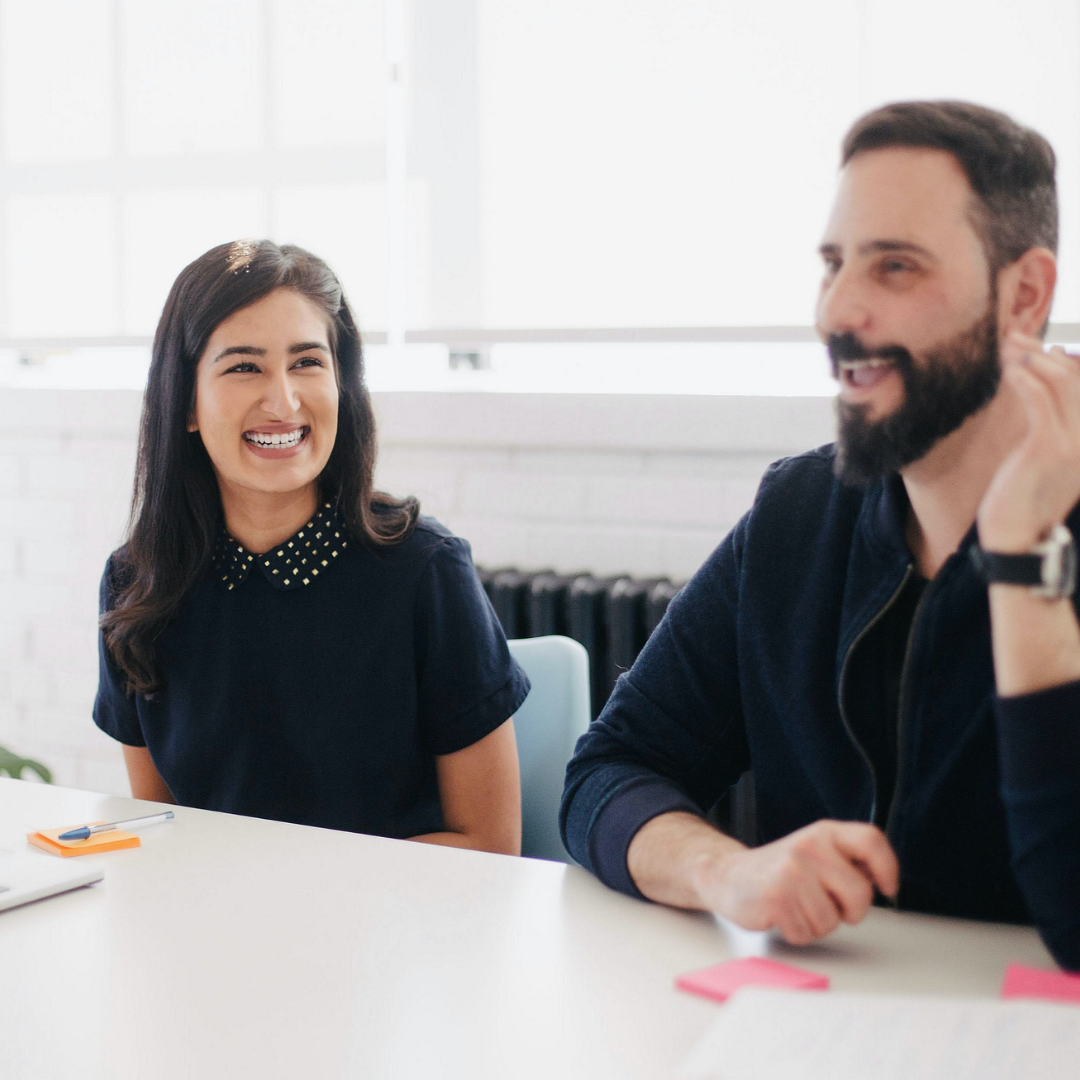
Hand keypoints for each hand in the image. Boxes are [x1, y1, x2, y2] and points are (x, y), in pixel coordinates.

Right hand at [691, 820, 898, 945]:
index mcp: (824, 833)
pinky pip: (807, 934)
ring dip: (817, 924)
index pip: (870, 840)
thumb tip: (881, 878)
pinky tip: (783, 915)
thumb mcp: (815, 853)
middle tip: (827, 904)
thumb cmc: (779, 871)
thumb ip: (847, 861)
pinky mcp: (776, 897)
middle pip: (860, 894)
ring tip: (797, 906)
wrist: (728, 875)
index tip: (886, 887)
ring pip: (832, 921)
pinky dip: (797, 933)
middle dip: (849, 912)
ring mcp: (792, 871)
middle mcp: (810, 847)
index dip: (888, 867)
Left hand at [978, 332, 1079, 552]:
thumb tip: (1039, 407)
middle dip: (1045, 352)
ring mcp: (1072, 442)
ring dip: (1031, 357)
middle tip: (1016, 337)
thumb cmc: (1020, 503)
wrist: (1016, 540)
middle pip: (1076, 379)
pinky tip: (1008, 368)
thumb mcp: (1041, 465)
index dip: (1065, 362)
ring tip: (1007, 345)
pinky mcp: (1047, 447)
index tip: (1039, 347)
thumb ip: (1047, 435)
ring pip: (1060, 383)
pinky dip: (1024, 377)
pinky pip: (1039, 400)